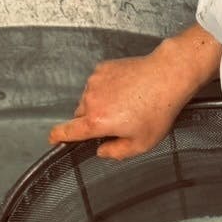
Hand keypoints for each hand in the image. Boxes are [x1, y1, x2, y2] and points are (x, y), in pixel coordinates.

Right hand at [48, 26, 221, 158]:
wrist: (167, 76)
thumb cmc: (158, 110)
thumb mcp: (141, 144)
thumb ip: (116, 153)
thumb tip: (102, 151)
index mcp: (96, 121)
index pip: (67, 131)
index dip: (58, 137)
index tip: (54, 139)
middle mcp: (91, 100)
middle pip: (81, 116)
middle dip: (93, 121)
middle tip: (118, 122)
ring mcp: (95, 82)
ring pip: (90, 99)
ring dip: (102, 104)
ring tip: (128, 104)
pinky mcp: (102, 68)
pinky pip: (98, 84)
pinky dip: (108, 89)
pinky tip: (127, 90)